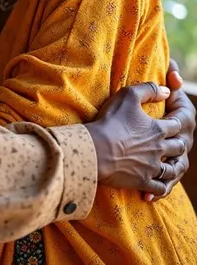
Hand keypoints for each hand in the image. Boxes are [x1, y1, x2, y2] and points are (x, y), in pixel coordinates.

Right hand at [85, 82, 185, 196]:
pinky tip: (158, 185)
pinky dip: (162, 187)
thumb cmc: (111, 121)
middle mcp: (159, 149)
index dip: (176, 122)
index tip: (171, 121)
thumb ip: (148, 90)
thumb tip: (166, 90)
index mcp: (158, 129)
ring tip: (170, 164)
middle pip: (178, 147)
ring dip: (173, 166)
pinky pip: (160, 188)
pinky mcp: (143, 181)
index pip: (177, 126)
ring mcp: (152, 167)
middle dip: (178, 144)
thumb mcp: (128, 95)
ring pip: (172, 169)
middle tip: (174, 142)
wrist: (97, 149)